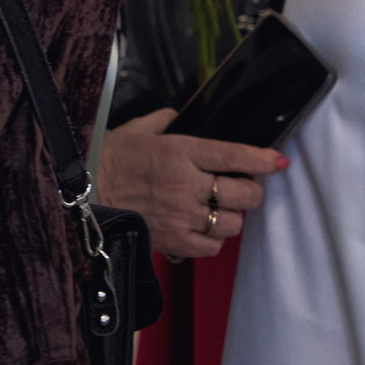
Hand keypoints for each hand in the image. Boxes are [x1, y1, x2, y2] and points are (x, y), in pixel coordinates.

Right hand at [93, 109, 285, 259]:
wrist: (84, 192)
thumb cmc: (112, 158)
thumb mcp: (140, 129)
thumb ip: (167, 121)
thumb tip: (182, 117)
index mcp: (182, 152)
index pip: (234, 155)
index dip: (262, 159)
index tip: (279, 160)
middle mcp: (186, 185)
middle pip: (243, 194)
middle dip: (252, 192)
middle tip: (246, 188)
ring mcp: (180, 215)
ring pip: (231, 224)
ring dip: (233, 217)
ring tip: (222, 209)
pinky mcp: (171, 240)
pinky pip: (210, 247)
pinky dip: (213, 240)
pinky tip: (205, 229)